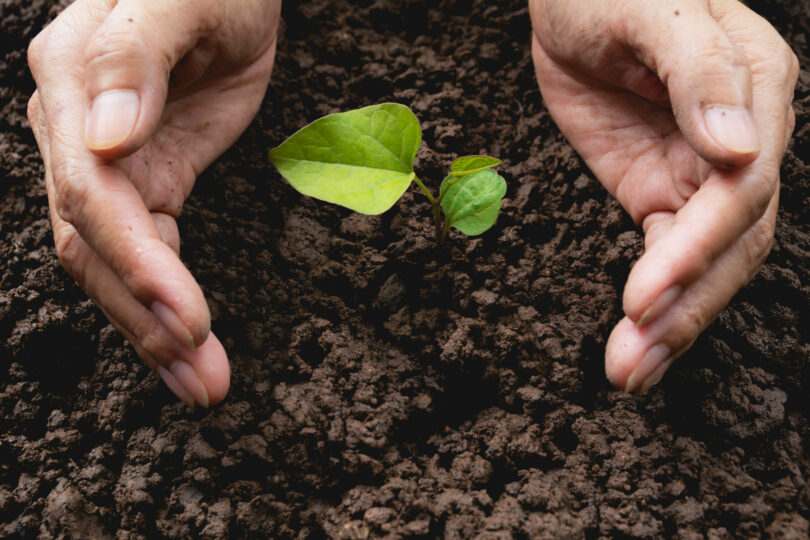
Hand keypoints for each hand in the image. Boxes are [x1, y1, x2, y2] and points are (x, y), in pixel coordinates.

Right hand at [27, 0, 281, 405]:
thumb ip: (137, 55)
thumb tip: (105, 136)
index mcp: (76, 81)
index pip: (93, 196)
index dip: (138, 265)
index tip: (188, 318)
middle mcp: (78, 131)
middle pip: (97, 246)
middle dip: (148, 319)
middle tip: (203, 379)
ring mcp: (107, 161)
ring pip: (116, 263)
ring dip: (156, 329)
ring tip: (204, 384)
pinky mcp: (146, 178)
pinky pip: (145, 250)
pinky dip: (166, 299)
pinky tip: (189, 344)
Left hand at [529, 0, 797, 391]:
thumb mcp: (652, 8)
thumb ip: (699, 72)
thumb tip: (741, 147)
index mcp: (755, 88)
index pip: (741, 189)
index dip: (696, 249)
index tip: (644, 296)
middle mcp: (740, 140)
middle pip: (731, 242)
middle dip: (683, 307)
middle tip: (631, 362)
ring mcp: (700, 171)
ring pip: (704, 262)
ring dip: (670, 323)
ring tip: (627, 373)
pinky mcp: (658, 188)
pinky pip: (666, 254)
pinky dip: (653, 302)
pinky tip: (633, 346)